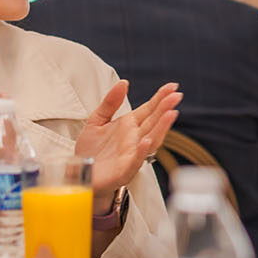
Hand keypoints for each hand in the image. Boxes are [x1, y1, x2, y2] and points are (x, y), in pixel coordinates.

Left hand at [74, 81, 180, 195]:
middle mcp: (134, 139)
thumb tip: (124, 82)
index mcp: (129, 126)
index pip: (149, 109)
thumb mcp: (97, 120)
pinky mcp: (123, 170)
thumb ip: (110, 102)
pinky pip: (135, 161)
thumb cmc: (91, 151)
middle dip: (165, 108)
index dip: (160, 97)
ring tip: (170, 114)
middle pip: (154, 122)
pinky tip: (145, 141)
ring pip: (151, 140)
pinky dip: (141, 152)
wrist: (81, 175)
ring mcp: (131, 154)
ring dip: (161, 128)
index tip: (172, 86)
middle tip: (176, 96)